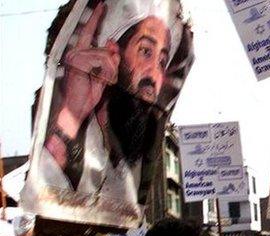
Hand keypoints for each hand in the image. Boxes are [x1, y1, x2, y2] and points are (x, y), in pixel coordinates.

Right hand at [58, 3, 119, 138]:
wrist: (75, 109)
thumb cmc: (86, 95)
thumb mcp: (103, 75)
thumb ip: (109, 59)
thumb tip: (112, 42)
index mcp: (79, 54)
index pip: (88, 32)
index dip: (96, 18)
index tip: (101, 5)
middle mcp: (75, 52)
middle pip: (106, 48)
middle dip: (113, 65)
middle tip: (107, 79)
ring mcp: (75, 56)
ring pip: (107, 56)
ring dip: (110, 71)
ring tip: (102, 82)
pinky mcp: (78, 61)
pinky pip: (104, 61)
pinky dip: (107, 72)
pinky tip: (100, 80)